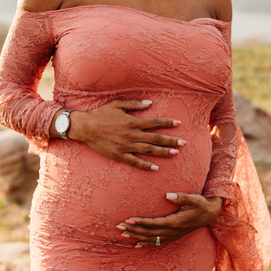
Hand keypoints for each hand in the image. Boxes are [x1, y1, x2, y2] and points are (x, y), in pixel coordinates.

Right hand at [57, 99, 186, 170]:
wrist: (85, 127)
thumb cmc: (101, 114)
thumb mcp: (117, 104)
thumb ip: (134, 104)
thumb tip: (150, 103)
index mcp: (132, 121)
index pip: (155, 122)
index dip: (168, 123)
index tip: (179, 124)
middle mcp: (132, 134)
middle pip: (156, 138)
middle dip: (171, 141)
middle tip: (184, 143)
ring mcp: (126, 146)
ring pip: (148, 150)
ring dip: (163, 153)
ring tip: (176, 154)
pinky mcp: (119, 155)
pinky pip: (135, 162)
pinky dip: (146, 165)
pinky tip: (156, 168)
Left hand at [117, 193, 223, 245]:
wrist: (209, 214)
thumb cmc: (200, 204)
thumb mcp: (193, 199)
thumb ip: (181, 196)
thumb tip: (167, 195)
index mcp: (175, 222)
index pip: (153, 223)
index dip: (140, 222)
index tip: (128, 220)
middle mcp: (172, 231)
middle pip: (149, 232)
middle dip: (133, 230)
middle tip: (118, 227)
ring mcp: (172, 235)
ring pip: (151, 238)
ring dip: (136, 236)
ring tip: (122, 234)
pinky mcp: (172, 236)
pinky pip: (157, 242)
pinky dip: (145, 243)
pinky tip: (135, 244)